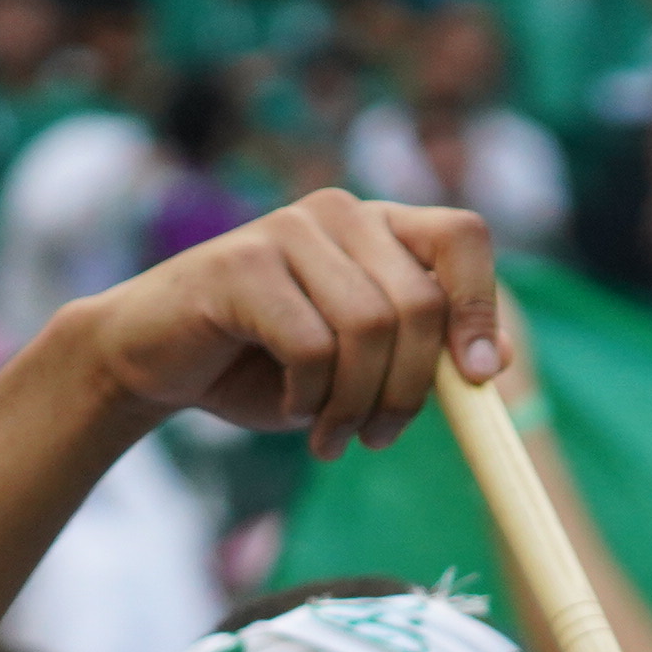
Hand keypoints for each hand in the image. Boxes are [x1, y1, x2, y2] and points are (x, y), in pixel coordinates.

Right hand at [66, 187, 504, 456]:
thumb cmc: (265, 366)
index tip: (476, 378)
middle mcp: (341, 214)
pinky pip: (312, 345)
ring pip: (370, 328)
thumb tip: (496, 360)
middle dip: (408, 391)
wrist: (156, 361)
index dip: (480, 306)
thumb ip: (421, 355)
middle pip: (420, 303)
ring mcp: (289, 230)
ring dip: (356, 404)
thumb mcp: (360, 367)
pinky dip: (309, 397)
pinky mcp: (243, 264)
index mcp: (380, 229)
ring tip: (330, 436)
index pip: (464, 236)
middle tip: (375, 437)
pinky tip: (289, 408)